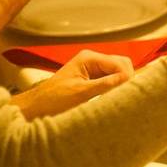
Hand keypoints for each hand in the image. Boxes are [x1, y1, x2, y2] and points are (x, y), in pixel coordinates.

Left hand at [14, 50, 133, 119]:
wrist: (36, 107)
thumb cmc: (52, 100)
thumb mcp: (81, 93)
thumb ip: (106, 84)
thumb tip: (128, 79)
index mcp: (89, 58)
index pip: (119, 63)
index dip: (127, 77)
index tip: (130, 91)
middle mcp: (92, 60)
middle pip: (121, 65)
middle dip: (126, 78)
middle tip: (126, 95)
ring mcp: (92, 69)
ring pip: (118, 72)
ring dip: (121, 83)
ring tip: (119, 97)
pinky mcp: (92, 78)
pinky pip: (111, 80)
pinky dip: (115, 87)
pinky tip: (112, 97)